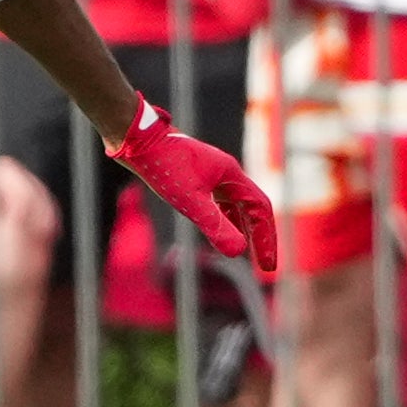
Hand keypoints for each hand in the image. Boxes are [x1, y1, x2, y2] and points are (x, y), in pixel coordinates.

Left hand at [107, 94, 277, 272]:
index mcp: (232, 175)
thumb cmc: (164, 165)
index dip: (266, 238)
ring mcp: (214, 174)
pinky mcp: (199, 177)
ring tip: (247, 254)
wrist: (139, 140)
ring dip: (244, 229)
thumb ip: (215, 225)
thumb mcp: (190, 200)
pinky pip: (222, 202)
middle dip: (260, 237)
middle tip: (265, 266)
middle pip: (253, 208)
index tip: (267, 265)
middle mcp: (227, 173)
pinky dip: (226, 219)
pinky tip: (220, 232)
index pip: (261, 209)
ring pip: (238, 205)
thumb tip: (238, 253)